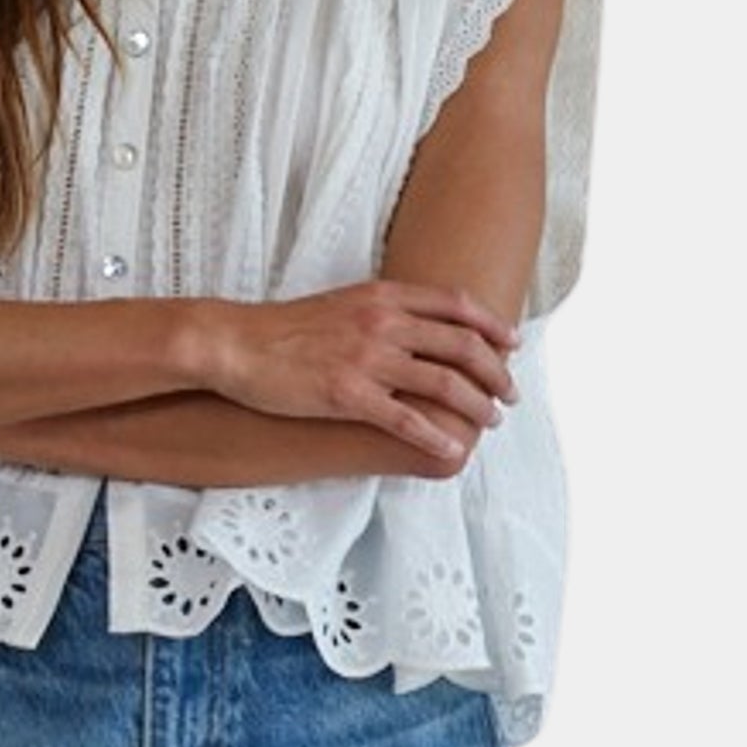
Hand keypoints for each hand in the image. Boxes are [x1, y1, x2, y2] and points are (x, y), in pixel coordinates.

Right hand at [212, 280, 520, 466]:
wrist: (235, 343)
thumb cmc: (282, 330)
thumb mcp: (341, 304)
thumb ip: (381, 311)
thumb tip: (412, 327)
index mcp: (383, 296)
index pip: (456, 305)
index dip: (491, 326)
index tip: (511, 345)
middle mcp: (383, 322)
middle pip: (461, 345)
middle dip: (496, 372)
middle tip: (509, 395)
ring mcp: (367, 358)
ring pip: (443, 382)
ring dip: (475, 405)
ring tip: (489, 422)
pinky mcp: (347, 394)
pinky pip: (405, 418)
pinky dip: (434, 435)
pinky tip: (451, 449)